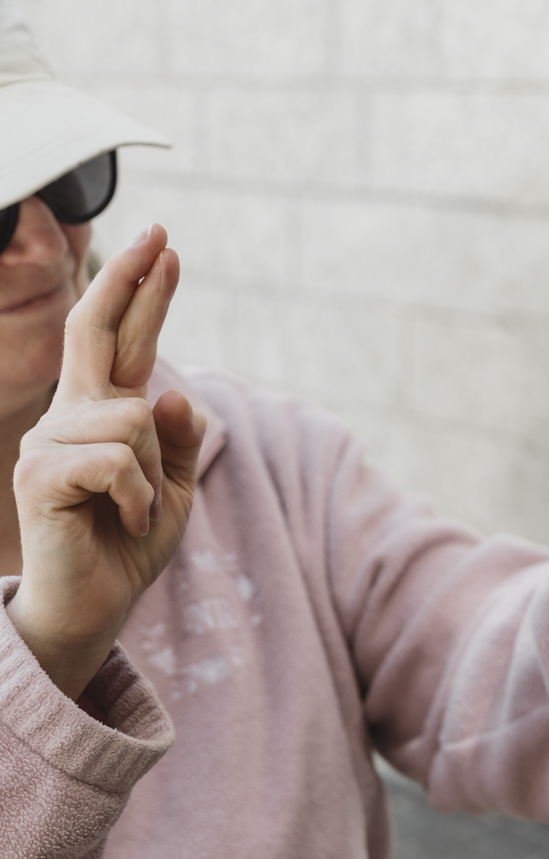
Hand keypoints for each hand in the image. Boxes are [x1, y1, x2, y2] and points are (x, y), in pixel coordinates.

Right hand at [8, 225, 205, 698]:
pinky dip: (138, 498)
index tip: (164, 246)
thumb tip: (172, 391)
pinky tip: (123, 522)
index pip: (123, 339)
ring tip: (132, 511)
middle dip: (132, 282)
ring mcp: (48, 441)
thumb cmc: (129, 544)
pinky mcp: (39, 475)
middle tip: (163, 235)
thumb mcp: (173, 489)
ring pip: (133, 419)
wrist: (94, 605)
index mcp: (106, 412)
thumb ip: (179, 441)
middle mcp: (71, 415)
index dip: (141, 292)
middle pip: (98, 332)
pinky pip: (118, 462)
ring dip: (151, 474)